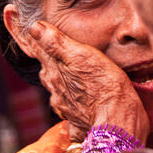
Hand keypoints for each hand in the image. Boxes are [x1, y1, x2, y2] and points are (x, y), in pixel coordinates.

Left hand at [28, 21, 148, 142]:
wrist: (118, 122)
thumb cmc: (104, 85)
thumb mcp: (82, 56)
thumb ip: (56, 43)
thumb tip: (34, 27)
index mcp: (54, 72)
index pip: (39, 51)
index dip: (38, 41)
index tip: (35, 32)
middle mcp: (55, 92)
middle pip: (48, 73)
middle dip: (52, 64)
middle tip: (61, 55)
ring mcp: (66, 110)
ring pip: (59, 94)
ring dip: (64, 86)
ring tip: (75, 79)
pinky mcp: (78, 125)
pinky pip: (73, 116)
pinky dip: (76, 110)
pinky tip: (85, 107)